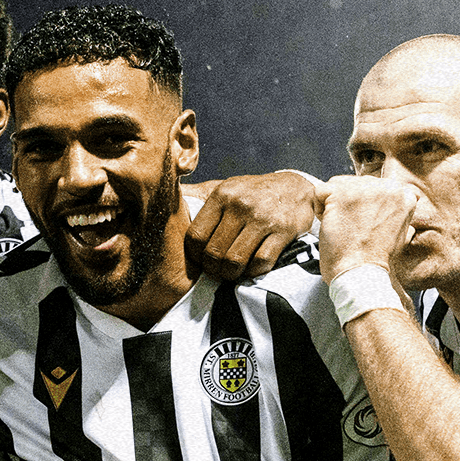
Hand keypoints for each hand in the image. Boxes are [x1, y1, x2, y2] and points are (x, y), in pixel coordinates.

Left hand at [187, 171, 317, 279]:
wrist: (295, 188)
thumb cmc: (253, 192)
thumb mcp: (225, 187)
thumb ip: (197, 196)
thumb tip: (164, 200)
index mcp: (222, 195)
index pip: (195, 236)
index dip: (195, 256)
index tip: (201, 260)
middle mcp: (241, 205)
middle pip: (214, 253)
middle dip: (213, 269)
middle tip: (218, 271)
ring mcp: (263, 219)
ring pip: (235, 261)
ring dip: (231, 274)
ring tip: (232, 272)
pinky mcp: (283, 231)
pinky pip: (261, 262)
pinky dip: (253, 271)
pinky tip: (251, 268)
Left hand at [312, 175, 420, 283]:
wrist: (362, 274)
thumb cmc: (376, 260)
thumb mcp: (401, 235)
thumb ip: (397, 215)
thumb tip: (394, 212)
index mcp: (403, 195)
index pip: (374, 187)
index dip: (363, 206)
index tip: (364, 224)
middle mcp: (387, 186)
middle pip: (355, 184)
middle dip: (349, 204)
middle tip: (353, 229)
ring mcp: (364, 188)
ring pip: (337, 185)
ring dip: (334, 206)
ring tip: (343, 228)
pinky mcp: (341, 194)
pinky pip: (320, 191)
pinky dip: (319, 209)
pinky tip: (331, 225)